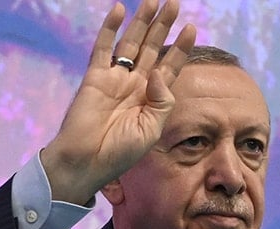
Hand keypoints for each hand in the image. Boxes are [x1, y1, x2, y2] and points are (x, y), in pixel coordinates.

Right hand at [40, 0, 196, 204]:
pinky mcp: (95, 76)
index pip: (170, 66)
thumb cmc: (121, 152)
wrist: (88, 161)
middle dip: (164, 26)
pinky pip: (103, 48)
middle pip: (152, 48)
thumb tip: (159, 72)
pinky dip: (110, 29)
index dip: (180, 48)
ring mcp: (115, 78)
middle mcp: (135, 85)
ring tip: (153, 1)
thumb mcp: (152, 130)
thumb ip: (162, 101)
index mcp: (152, 99)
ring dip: (142, 22)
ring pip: (131, 43)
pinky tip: (120, 10)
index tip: (191, 28)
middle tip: (174, 3)